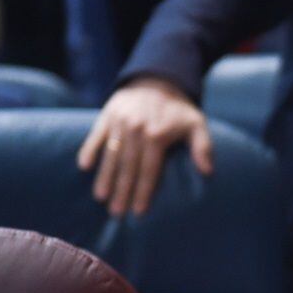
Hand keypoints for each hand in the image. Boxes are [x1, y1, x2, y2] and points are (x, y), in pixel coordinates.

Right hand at [76, 77, 213, 216]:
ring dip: (105, 177)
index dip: (144, 191)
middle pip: (128, 167)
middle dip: (122, 191)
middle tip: (116, 213)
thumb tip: (208, 172)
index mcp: (157, 135)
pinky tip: (84, 167)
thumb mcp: (197, 124)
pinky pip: (96, 136)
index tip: (138, 211)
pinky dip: (89, 150)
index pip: (149, 170)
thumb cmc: (178, 109)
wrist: (157, 79)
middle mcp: (136, 129)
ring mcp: (119, 122)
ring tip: (100, 197)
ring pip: (111, 155)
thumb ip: (203, 147)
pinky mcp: (107, 116)